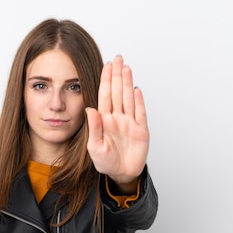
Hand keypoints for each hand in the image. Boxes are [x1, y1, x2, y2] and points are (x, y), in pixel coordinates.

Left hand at [86, 55, 148, 192]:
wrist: (121, 174)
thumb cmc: (106, 162)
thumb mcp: (95, 147)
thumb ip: (94, 128)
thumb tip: (90, 109)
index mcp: (104, 120)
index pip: (105, 95)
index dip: (106, 80)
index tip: (106, 66)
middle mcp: (117, 118)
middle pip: (117, 92)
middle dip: (117, 75)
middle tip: (117, 58)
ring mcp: (130, 123)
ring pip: (128, 98)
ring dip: (127, 83)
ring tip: (126, 68)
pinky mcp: (141, 130)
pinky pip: (140, 112)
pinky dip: (139, 101)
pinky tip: (137, 89)